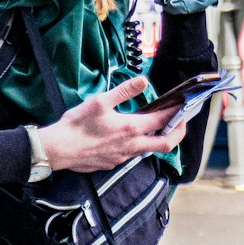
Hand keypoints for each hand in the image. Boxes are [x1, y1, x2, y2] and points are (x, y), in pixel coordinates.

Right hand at [38, 74, 185, 173]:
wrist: (59, 149)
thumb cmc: (77, 124)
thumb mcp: (100, 101)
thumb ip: (124, 91)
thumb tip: (144, 81)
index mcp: (131, 127)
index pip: (163, 120)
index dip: (177, 112)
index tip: (184, 105)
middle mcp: (132, 145)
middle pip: (166, 143)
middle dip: (179, 133)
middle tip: (182, 122)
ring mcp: (124, 157)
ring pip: (150, 150)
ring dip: (158, 139)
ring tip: (159, 127)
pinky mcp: (113, 163)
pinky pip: (134, 155)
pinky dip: (140, 145)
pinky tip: (131, 137)